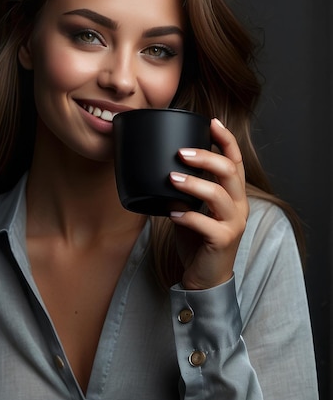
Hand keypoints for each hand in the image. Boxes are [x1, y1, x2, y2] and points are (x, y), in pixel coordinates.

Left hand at [168, 118, 248, 289]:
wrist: (205, 278)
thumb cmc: (197, 240)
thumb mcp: (192, 209)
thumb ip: (183, 192)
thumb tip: (160, 169)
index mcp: (234, 195)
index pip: (235, 161)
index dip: (226, 140)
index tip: (211, 122)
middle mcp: (239, 206)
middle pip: (230, 171)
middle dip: (206, 157)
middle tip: (181, 152)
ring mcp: (233, 223)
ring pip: (219, 194)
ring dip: (193, 183)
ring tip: (171, 178)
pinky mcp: (223, 241)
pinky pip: (205, 223)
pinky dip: (186, 216)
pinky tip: (171, 214)